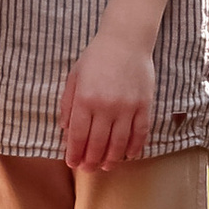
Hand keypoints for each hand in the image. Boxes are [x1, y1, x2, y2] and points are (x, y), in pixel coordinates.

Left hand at [59, 25, 154, 172]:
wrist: (126, 39)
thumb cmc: (96, 57)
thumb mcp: (74, 76)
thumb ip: (68, 103)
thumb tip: (65, 130)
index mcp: (85, 99)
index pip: (78, 135)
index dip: (74, 153)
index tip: (72, 163)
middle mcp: (106, 106)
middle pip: (98, 143)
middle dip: (91, 160)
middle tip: (88, 169)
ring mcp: (127, 107)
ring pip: (119, 142)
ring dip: (112, 158)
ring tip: (106, 167)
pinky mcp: (144, 105)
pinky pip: (140, 132)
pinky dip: (135, 147)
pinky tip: (129, 155)